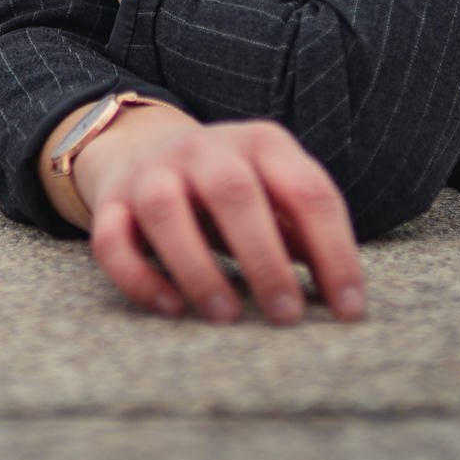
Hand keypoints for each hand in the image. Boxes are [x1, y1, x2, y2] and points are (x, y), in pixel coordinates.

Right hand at [79, 110, 367, 326]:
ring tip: (226, 316)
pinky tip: (173, 308)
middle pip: (235, 193)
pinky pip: (111, 239)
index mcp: (262, 143)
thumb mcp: (274, 190)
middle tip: (286, 315)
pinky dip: (140, 277)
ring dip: (198, 267)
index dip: (335, 252)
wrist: (142, 147)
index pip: (309, 192)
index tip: (348, 309)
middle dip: (265, 258)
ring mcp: (152, 171)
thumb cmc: (228, 188)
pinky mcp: (110, 202)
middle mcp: (206, 149)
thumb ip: (303, 230)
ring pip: (165, 211)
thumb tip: (341, 291)